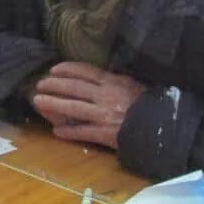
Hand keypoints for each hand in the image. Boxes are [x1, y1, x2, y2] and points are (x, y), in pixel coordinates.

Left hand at [31, 62, 145, 149]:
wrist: (165, 126)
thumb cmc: (152, 105)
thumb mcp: (135, 86)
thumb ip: (118, 82)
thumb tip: (103, 77)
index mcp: (114, 82)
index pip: (86, 72)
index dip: (67, 69)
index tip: (54, 69)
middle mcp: (106, 96)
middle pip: (74, 87)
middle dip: (54, 85)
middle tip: (39, 84)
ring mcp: (104, 115)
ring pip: (72, 107)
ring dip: (53, 104)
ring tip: (38, 102)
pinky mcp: (105, 133)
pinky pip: (82, 131)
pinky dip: (68, 132)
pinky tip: (56, 132)